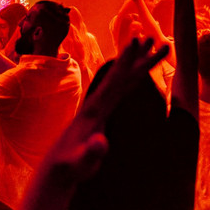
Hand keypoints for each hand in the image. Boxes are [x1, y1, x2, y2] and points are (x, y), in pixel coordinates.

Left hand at [50, 37, 169, 187]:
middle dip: (137, 57)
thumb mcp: (81, 163)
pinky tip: (136, 75)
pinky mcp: (102, 116)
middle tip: (152, 38)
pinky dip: (131, 80)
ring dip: (136, 64)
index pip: (114, 81)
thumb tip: (102, 142)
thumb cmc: (70, 168)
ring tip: (149, 49)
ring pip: (122, 81)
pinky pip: (120, 92)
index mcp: (95, 110)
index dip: (126, 61)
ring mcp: (99, 109)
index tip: (136, 41)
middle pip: (121, 75)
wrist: (57, 171)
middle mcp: (97, 104)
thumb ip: (91, 153)